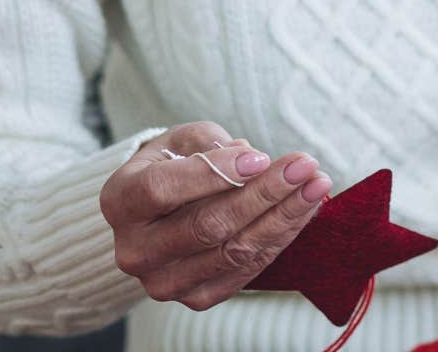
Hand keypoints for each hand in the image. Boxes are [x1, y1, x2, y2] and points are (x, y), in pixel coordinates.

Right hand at [101, 122, 330, 310]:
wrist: (161, 215)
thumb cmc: (174, 165)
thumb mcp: (181, 140)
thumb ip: (209, 142)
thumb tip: (249, 157)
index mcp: (120, 201)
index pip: (162, 190)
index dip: (214, 173)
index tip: (261, 156)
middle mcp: (135, 250)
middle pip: (208, 225)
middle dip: (265, 193)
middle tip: (306, 166)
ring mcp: (163, 281)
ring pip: (233, 251)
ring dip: (284, 217)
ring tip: (317, 185)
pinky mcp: (196, 298)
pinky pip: (247, 269)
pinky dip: (281, 237)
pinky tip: (305, 210)